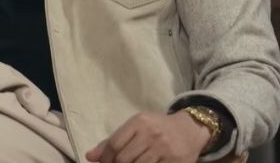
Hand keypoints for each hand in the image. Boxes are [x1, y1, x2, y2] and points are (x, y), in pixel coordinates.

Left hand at [85, 111, 211, 162]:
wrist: (190, 129)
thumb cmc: (157, 128)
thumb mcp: (136, 127)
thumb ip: (113, 141)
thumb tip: (89, 157)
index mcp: (139, 121)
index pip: (114, 144)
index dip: (105, 158)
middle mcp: (152, 133)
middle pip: (124, 158)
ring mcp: (165, 148)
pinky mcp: (176, 161)